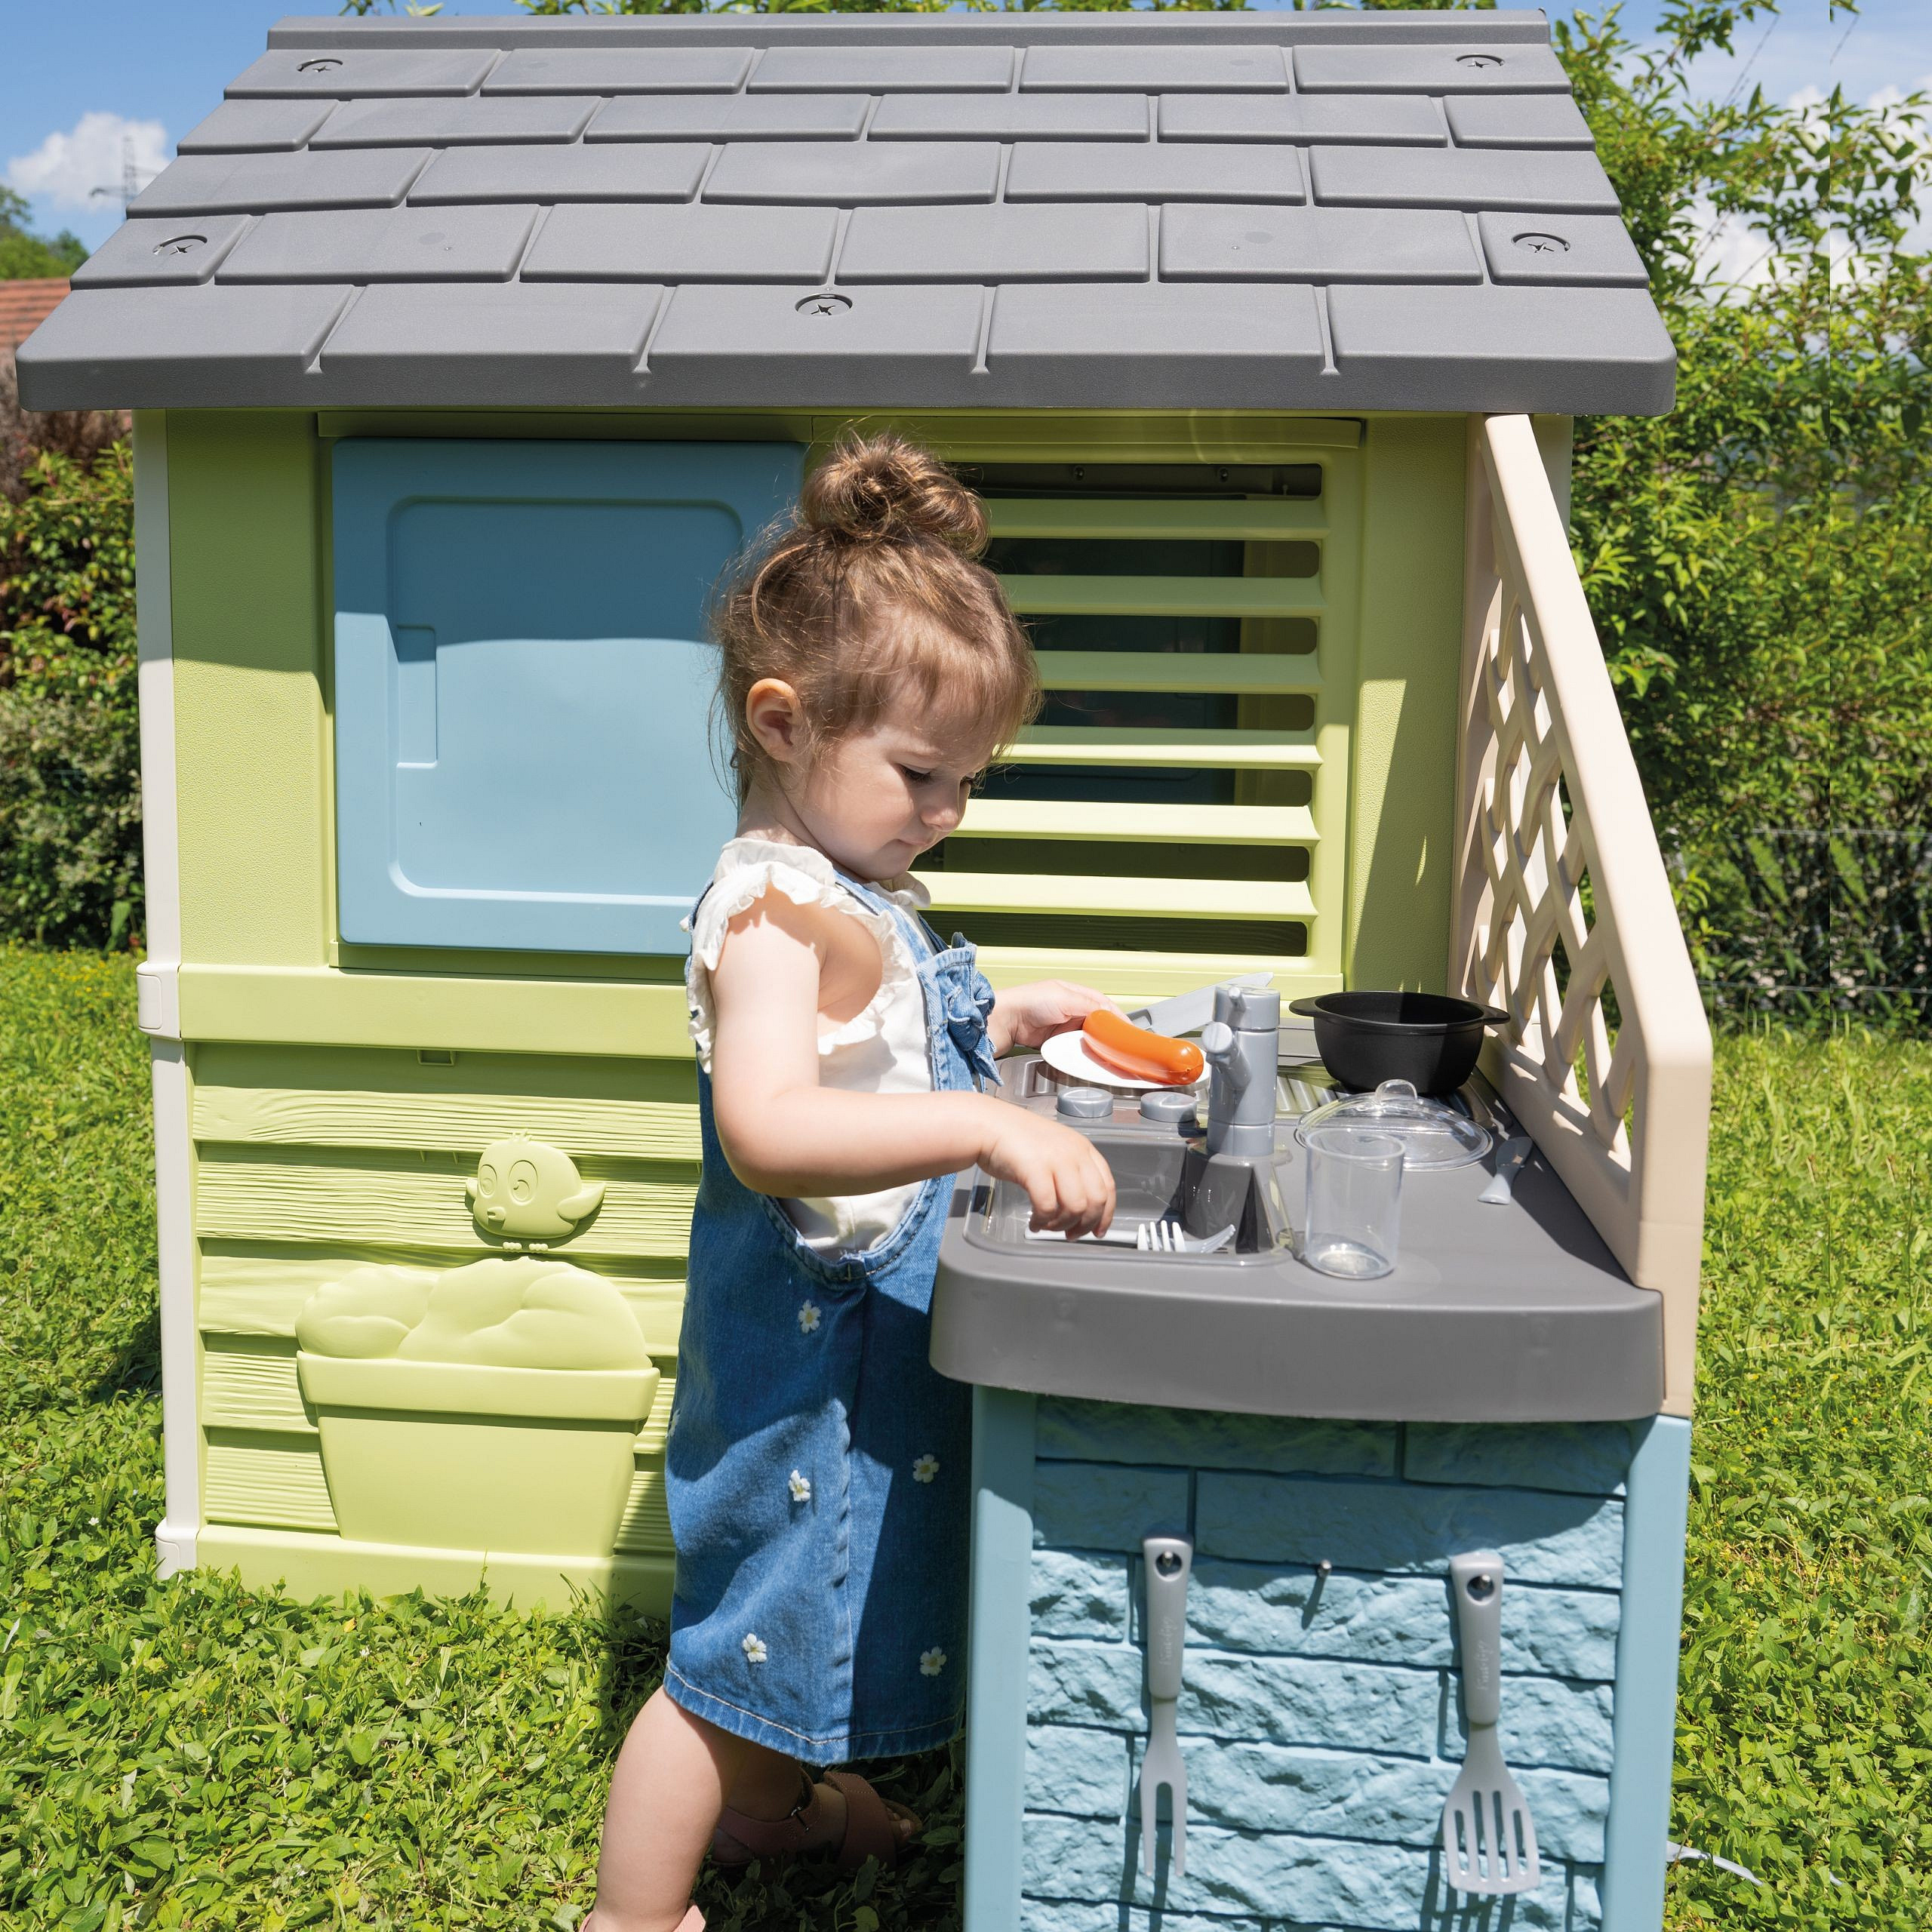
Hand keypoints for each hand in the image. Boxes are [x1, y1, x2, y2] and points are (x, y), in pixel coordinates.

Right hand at [979, 1107, 1116, 1238]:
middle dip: (1085, 1225)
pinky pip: (1047, 1206)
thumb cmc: (1018, 1141)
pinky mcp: (1035, 1168)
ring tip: (1047, 1226)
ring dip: (1062, 1224)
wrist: (989, 1125)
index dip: (1106, 1214)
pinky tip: (1034, 1223)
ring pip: (1075, 1207)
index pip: (1108, 1187)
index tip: (1098, 1231)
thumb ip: (1071, 1173)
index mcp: (1083, 1148)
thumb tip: (1080, 1209)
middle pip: (1096, 1200)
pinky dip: (1042, 1221)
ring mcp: (1056, 1159)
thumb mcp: (1056, 1151)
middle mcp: (1074, 1153)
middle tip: (1070, 1234)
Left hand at [988, 980, 1121, 1055]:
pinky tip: (1088, 1058)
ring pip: (1087, 1036)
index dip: (1116, 1017)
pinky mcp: (1053, 1041)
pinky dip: (1082, 1053)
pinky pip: (1073, 1048)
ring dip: (1096, 1045)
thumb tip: (1109, 1014)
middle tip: (1120, 1046)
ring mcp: (1061, 1025)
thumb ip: (1089, 1006)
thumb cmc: (1027, 1003)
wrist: (1003, 1022)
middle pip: (1097, 1022)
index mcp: (1073, 993)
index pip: (1103, 1004)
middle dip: (1108, 1033)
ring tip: (1107, 1054)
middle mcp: (1069, 1008)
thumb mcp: (1064, 999)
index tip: (1127, 1031)